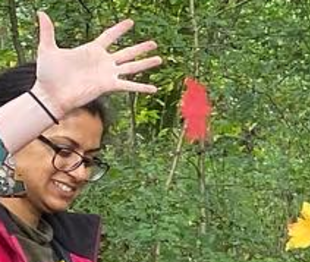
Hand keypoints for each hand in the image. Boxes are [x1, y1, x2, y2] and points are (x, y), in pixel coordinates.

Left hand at [31, 13, 160, 117]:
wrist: (52, 93)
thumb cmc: (48, 73)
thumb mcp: (47, 48)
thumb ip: (47, 31)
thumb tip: (41, 13)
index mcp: (91, 50)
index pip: (109, 36)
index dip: (120, 29)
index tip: (131, 22)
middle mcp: (103, 61)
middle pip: (127, 52)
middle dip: (140, 48)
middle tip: (154, 43)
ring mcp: (107, 74)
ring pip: (132, 66)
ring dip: (146, 63)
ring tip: (160, 59)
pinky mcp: (108, 85)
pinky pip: (129, 85)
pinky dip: (141, 87)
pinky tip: (154, 88)